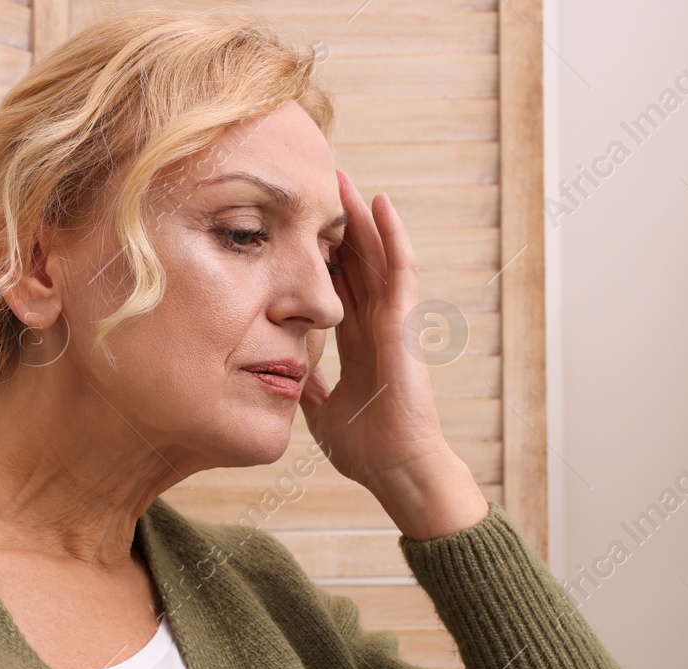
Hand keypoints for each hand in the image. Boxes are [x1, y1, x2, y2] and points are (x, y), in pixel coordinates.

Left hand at [300, 169, 469, 526]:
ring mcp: (393, 322)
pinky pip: (400, 271)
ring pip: (377, 256)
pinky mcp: (406, 325)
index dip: (320, 255)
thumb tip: (282, 365)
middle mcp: (375, 325)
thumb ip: (306, 381)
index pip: (336, 286)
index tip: (297, 226)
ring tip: (343, 179)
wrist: (395, 470)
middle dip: (338, 224)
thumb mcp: (318, 408)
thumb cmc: (366, 448)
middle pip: (355, 261)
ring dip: (362, 217)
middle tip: (316, 185)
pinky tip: (380, 205)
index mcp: (357, 342)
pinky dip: (392, 236)